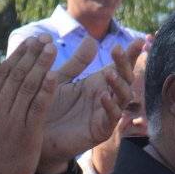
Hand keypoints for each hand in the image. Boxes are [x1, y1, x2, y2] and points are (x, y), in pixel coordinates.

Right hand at [0, 38, 58, 173]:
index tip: (29, 43)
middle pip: (15, 76)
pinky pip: (36, 107)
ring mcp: (10, 120)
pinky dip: (45, 90)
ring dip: (40, 65)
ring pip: (27, 87)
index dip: (17, 57)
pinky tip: (54, 76)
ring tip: (52, 48)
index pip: (2, 75)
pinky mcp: (25, 133)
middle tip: (44, 38)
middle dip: (31, 55)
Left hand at [38, 37, 143, 173]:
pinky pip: (111, 118)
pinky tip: (104, 96)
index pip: (118, 67)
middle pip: (124, 79)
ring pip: (123, 98)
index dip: (129, 54)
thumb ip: (77, 62)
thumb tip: (92, 39)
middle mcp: (106, 97)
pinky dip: (110, 107)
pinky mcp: (100, 130)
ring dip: (119, 85)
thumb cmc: (47, 106)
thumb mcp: (60, 79)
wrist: (35, 134)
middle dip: (124, 64)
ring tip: (109, 73)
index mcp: (97, 83)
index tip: (139, 40)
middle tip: (117, 49)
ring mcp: (105, 114)